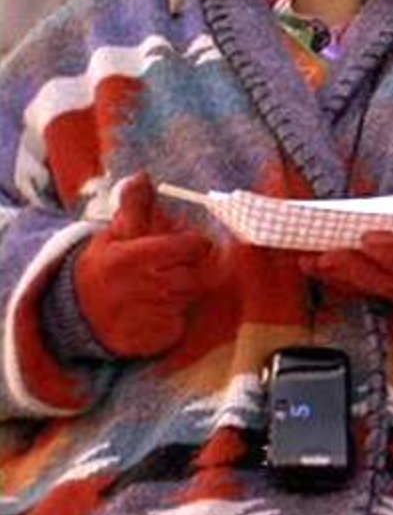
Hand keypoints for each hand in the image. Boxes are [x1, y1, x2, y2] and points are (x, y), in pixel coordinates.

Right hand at [75, 175, 215, 358]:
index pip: (192, 247)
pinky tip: (155, 312)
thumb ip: (134, 206)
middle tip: (171, 269)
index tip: (187, 244)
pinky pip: (182, 323)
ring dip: (182, 293)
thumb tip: (143, 176)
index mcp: (135, 257)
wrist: (75, 315)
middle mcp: (145, 288)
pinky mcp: (156, 339)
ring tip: (158, 290)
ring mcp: (151, 316)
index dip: (195, 244)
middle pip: (196, 274)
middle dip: (189, 270)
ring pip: (190, 298)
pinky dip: (175, 318)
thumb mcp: (114, 235)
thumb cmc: (103, 268)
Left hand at [305, 185, 392, 302]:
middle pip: (377, 278)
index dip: (390, 251)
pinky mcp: (376, 286)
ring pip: (359, 284)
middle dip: (350, 266)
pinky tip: (307, 262)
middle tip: (327, 255)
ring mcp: (391, 288)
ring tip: (307, 259)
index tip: (369, 238)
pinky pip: (349, 284)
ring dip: (332, 273)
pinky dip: (328, 274)